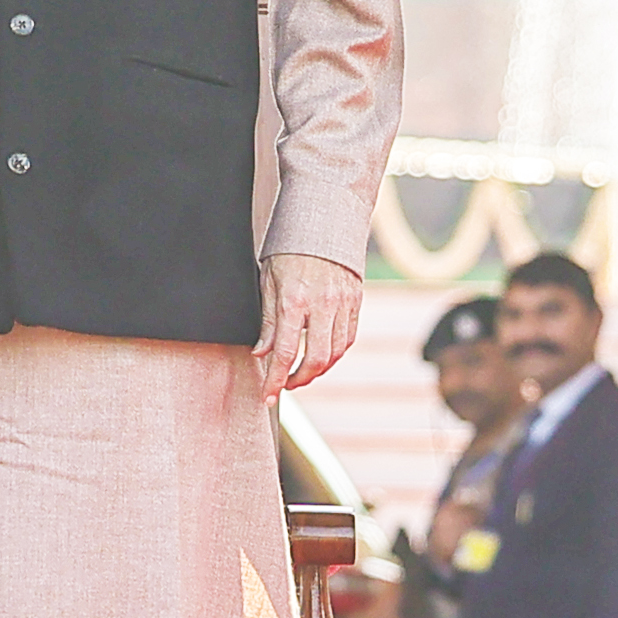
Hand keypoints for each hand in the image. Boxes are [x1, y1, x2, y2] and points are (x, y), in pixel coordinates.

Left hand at [254, 254, 360, 394]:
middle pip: (316, 360)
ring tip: (301, 373)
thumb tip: (261, 353)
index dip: (276, 379)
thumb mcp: (268, 280)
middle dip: (299, 380)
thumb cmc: (290, 250)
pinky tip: (322, 355)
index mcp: (294, 300)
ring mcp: (343, 304)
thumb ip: (267, 320)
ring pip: (335, 353)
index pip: (285, 352)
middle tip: (285, 385)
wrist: (324, 222)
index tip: (268, 396)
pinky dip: (335, 353)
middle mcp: (322, 305)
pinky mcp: (355, 301)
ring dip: (318, 370)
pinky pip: (348, 338)